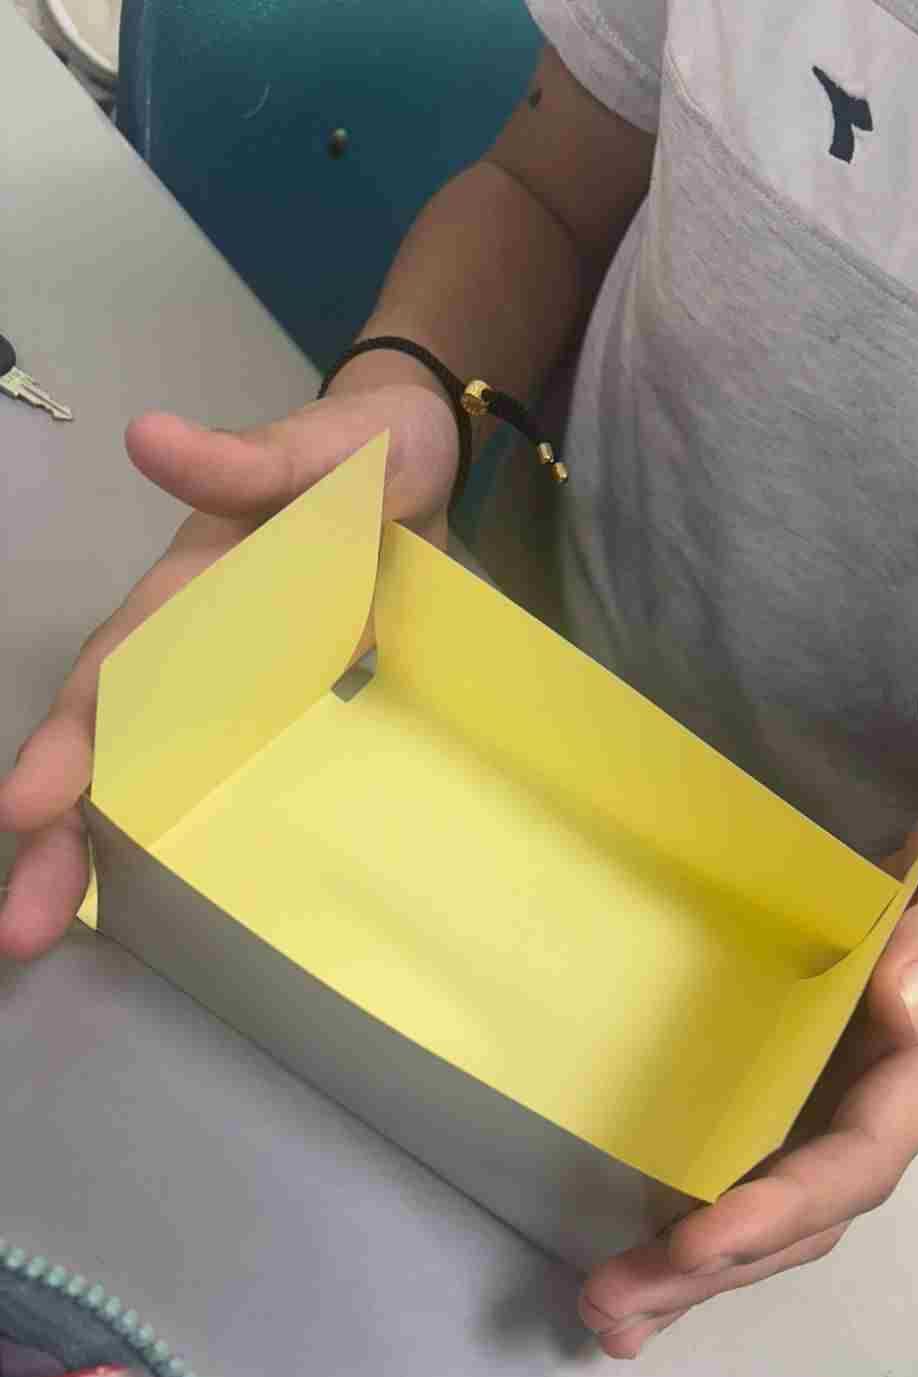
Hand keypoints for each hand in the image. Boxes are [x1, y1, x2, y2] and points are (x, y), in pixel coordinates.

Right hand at [0, 382, 459, 961]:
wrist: (415, 468)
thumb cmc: (359, 453)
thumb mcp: (313, 453)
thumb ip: (241, 462)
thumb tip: (147, 439)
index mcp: (193, 593)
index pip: (118, 676)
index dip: (72, 743)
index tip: (25, 811)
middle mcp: (195, 649)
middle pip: (114, 746)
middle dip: (65, 832)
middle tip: (19, 929)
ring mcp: (239, 685)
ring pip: (159, 774)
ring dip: (110, 852)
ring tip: (53, 934)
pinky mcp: (289, 708)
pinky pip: (232, 776)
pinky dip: (194, 829)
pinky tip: (170, 896)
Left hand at [580, 783, 917, 1358]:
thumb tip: (900, 1006)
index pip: (853, 1163)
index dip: (779, 1209)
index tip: (697, 1241)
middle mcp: (880, 1106)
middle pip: (802, 1217)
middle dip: (711, 1270)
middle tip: (612, 1308)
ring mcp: (840, 1103)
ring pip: (774, 1210)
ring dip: (695, 1270)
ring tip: (611, 1312)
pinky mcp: (806, 1084)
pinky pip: (755, 1165)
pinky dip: (699, 1216)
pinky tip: (644, 1252)